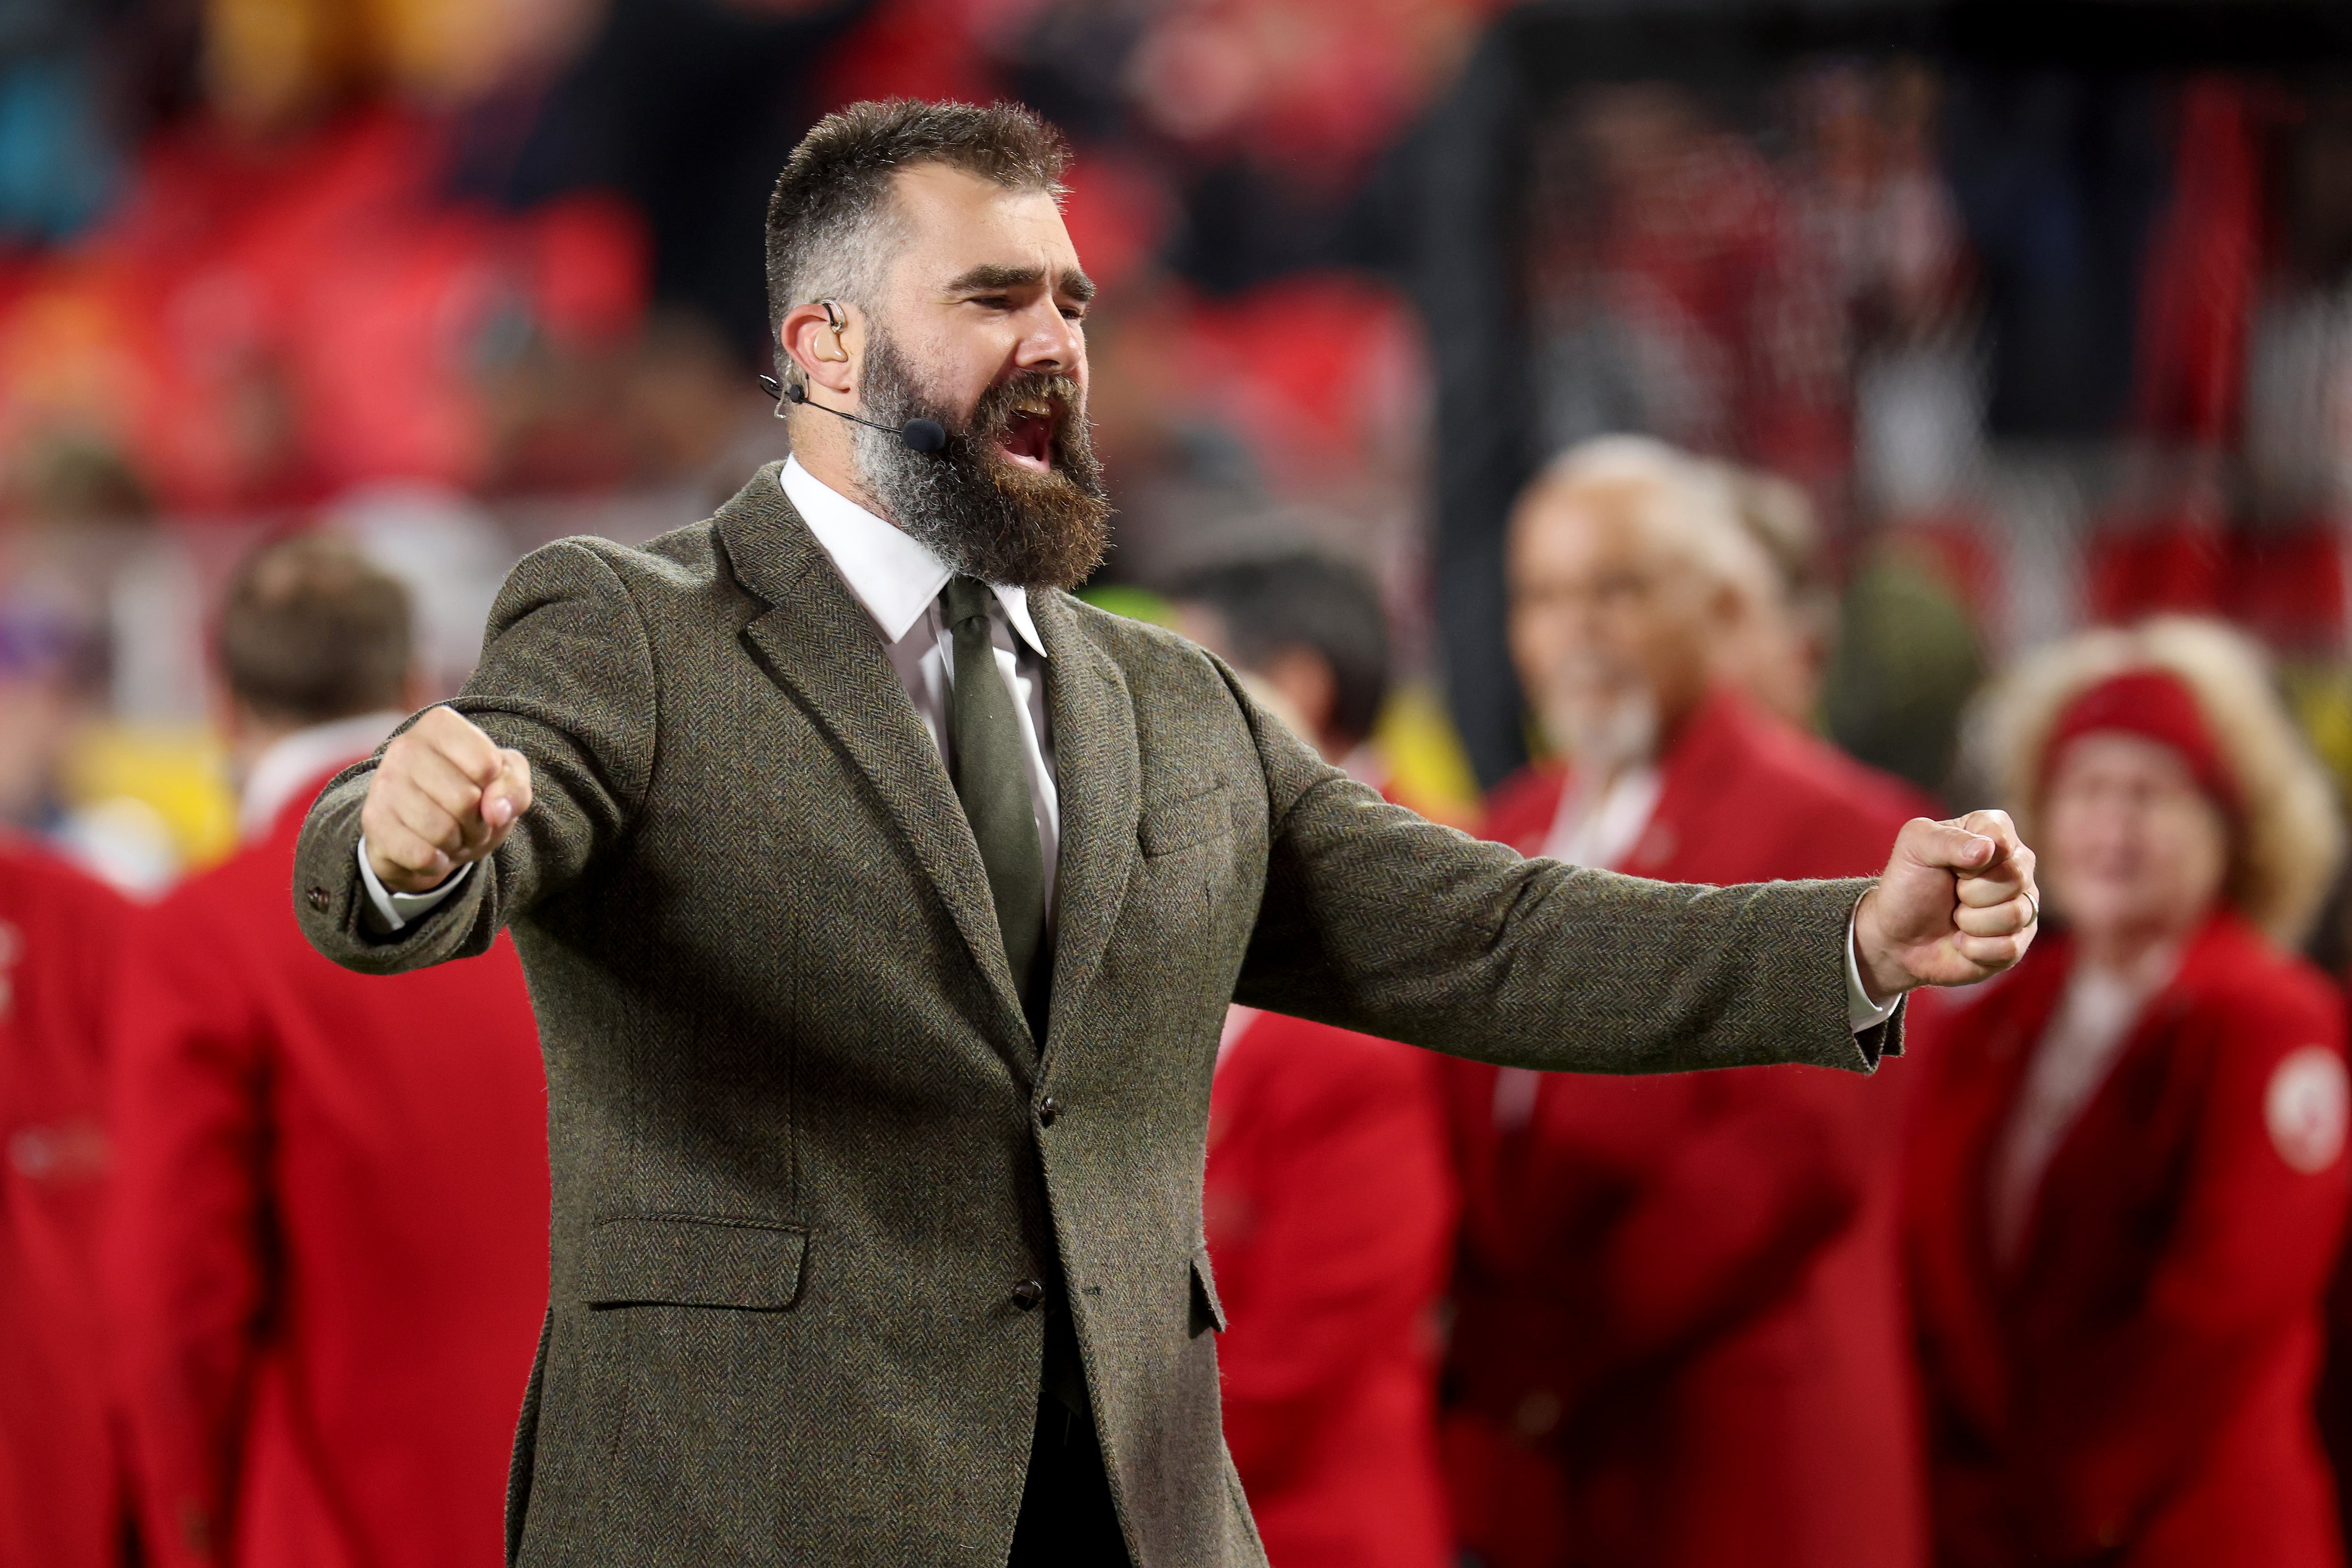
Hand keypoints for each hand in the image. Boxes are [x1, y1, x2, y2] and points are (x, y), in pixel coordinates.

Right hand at [359, 706, 532, 893]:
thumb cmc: (471, 794)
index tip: (484, 789)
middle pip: (465, 800)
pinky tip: (430, 850)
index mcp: (440, 725)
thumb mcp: (505, 781)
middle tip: (469, 821)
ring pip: (442, 830)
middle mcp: (405, 746)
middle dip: (478, 823)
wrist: (424, 830)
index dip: (496, 789)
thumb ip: (513, 787)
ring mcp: (383, 783)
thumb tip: (496, 811)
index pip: (486, 764)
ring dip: (457, 843)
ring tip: (450, 834)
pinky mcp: (372, 821)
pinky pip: (420, 855)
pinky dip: (436, 862)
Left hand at [1854, 810, 2039, 1003]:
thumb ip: (1946, 839)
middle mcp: (2016, 864)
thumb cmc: (1908, 885)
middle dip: (1970, 892)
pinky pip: (2009, 947)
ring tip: (1956, 917)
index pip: (2001, 839)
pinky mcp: (2019, 940)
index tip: (1950, 865)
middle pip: (2014, 878)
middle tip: (1953, 893)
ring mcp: (2022, 903)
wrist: (1898, 936)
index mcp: (1993, 831)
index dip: (1969, 859)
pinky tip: (1962, 941)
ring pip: (2014, 914)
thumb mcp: (1914, 848)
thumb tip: (1986, 849)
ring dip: (1971, 922)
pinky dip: (1975, 948)